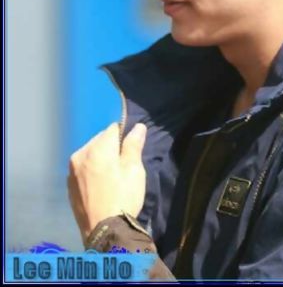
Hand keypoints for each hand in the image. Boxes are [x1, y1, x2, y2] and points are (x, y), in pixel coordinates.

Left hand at [67, 122, 146, 245]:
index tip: (131, 152)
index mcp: (97, 149)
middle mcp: (80, 155)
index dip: (125, 137)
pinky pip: (83, 169)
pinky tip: (101, 187)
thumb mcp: (134, 170)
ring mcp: (71, 171)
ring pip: (90, 154)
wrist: (104, 232)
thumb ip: (133, 145)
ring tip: (112, 178)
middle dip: (111, 148)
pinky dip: (92, 172)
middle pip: (100, 140)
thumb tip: (138, 126)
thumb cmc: (123, 197)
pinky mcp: (69, 185)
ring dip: (101, 159)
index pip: (113, 129)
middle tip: (123, 167)